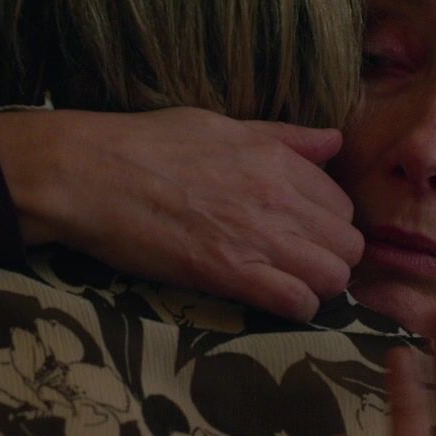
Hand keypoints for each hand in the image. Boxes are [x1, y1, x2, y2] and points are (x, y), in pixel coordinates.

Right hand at [0, 106, 364, 320]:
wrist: (89, 174)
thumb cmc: (145, 144)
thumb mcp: (221, 125)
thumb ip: (283, 137)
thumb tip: (333, 140)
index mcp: (276, 158)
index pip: (340, 204)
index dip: (328, 224)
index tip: (306, 234)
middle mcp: (277, 197)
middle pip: (346, 245)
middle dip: (331, 259)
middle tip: (301, 265)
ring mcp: (256, 236)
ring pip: (332, 277)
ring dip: (318, 287)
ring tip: (290, 285)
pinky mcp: (228, 273)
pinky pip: (297, 302)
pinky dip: (296, 309)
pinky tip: (276, 303)